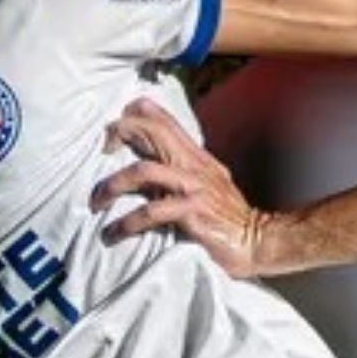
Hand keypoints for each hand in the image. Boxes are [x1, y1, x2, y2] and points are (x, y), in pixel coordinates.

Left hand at [90, 99, 270, 277]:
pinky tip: (114, 233)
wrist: (259, 241)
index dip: (135, 116)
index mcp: (197, 157)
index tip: (112, 131)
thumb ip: (183, 171)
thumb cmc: (229, 217)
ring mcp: (194, 189)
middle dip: (120, 134)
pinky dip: (127, 223)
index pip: (164, 121)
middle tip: (101, 151)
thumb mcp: (208, 184)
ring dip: (113, 185)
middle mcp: (194, 167)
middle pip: (153, 133)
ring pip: (144, 172)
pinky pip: (152, 213)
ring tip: (97, 202)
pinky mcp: (192, 214)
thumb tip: (149, 167)